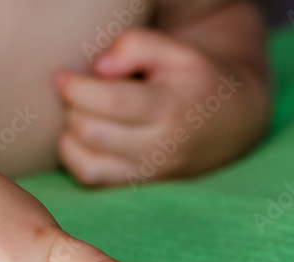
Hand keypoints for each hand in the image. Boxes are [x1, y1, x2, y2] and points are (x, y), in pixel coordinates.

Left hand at [55, 28, 269, 186]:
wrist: (231, 122)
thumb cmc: (197, 78)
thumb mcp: (176, 50)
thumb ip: (136, 46)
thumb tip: (98, 68)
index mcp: (169, 108)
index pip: (110, 103)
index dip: (75, 87)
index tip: (63, 75)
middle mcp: (158, 147)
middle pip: (92, 132)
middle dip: (72, 107)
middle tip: (76, 90)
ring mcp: (148, 172)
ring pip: (87, 164)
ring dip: (71, 135)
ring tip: (82, 113)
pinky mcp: (138, 184)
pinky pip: (91, 179)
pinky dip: (75, 157)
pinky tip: (85, 135)